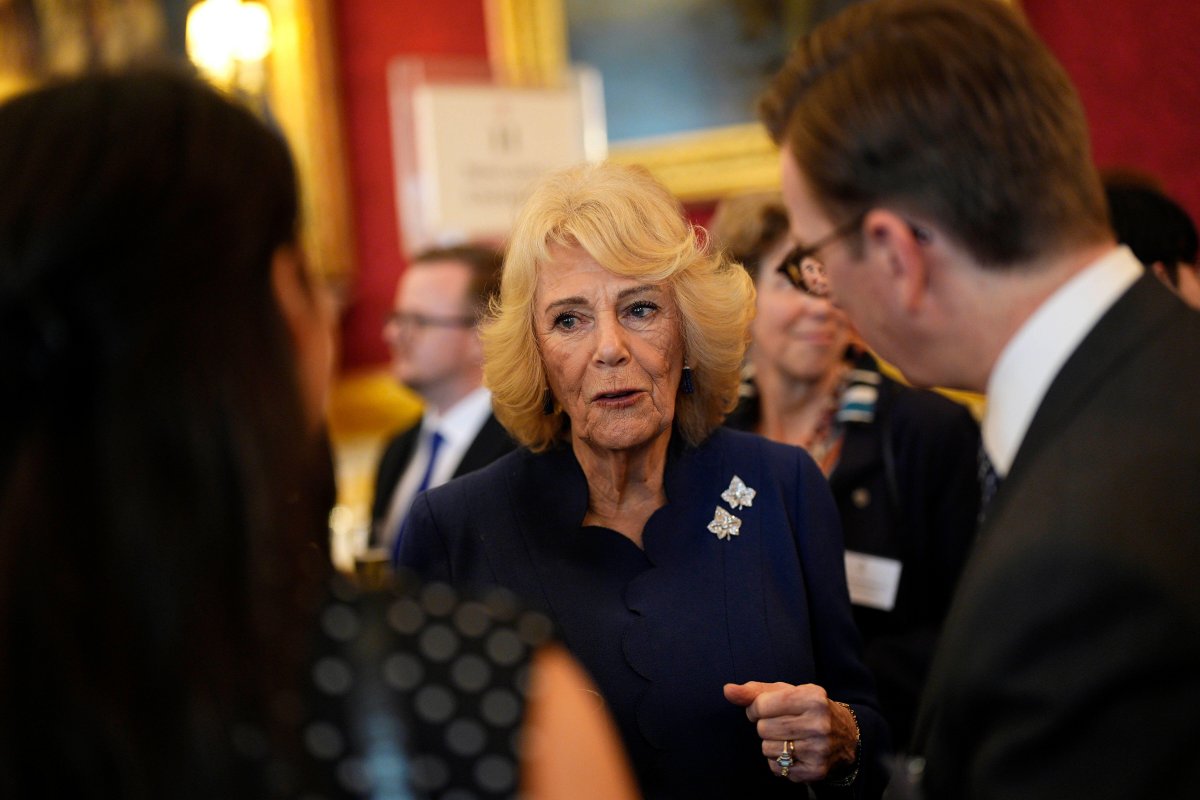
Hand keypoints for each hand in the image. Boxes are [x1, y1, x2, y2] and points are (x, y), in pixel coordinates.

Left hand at [723, 681, 857, 782]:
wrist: (846, 735)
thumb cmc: (807, 708)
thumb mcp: (785, 692)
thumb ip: (753, 691)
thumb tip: (727, 690)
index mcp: (812, 697)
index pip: (761, 705)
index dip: (756, 708)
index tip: (766, 709)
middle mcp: (818, 723)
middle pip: (763, 728)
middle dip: (765, 726)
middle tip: (781, 724)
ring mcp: (819, 749)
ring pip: (767, 749)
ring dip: (771, 744)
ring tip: (788, 738)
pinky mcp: (816, 770)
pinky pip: (777, 767)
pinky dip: (779, 761)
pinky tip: (794, 752)